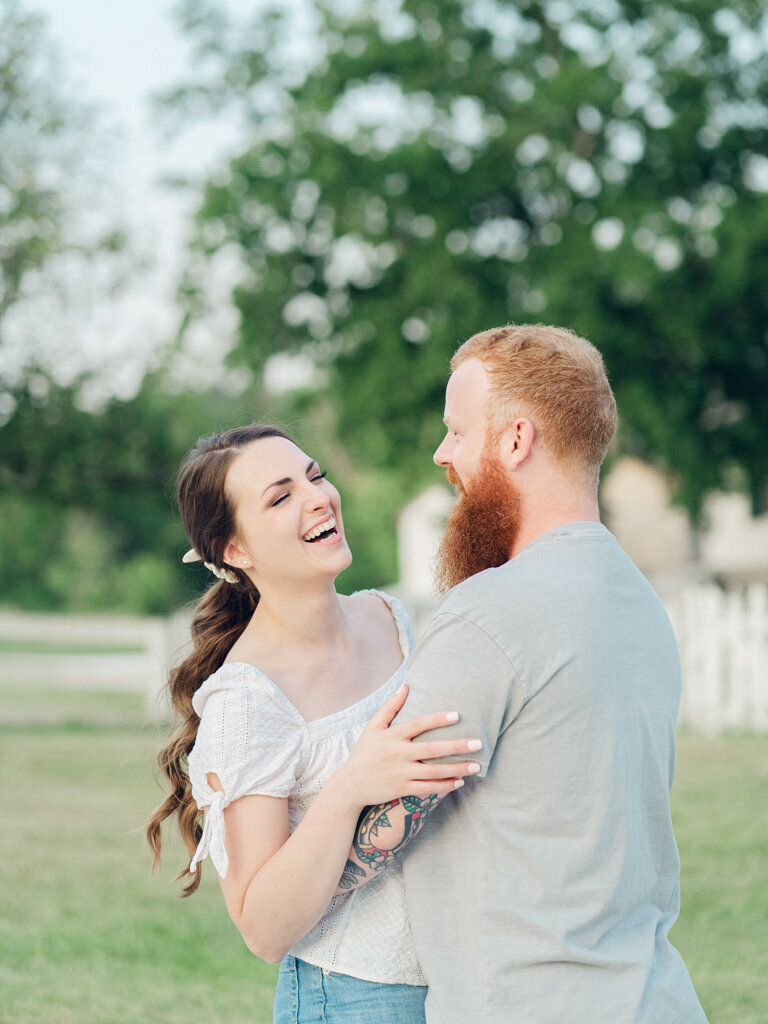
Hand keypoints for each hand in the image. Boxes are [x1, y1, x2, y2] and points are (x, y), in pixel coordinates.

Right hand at [333, 684, 481, 808]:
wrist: (350, 785)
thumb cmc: (364, 752)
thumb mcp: (372, 727)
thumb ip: (389, 707)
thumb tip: (406, 686)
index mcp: (391, 736)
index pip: (418, 725)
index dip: (437, 719)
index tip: (457, 715)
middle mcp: (397, 754)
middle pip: (432, 749)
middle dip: (457, 746)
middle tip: (478, 743)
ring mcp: (400, 774)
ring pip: (434, 772)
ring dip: (457, 769)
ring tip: (476, 765)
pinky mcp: (402, 790)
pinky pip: (427, 788)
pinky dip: (444, 786)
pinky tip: (460, 781)